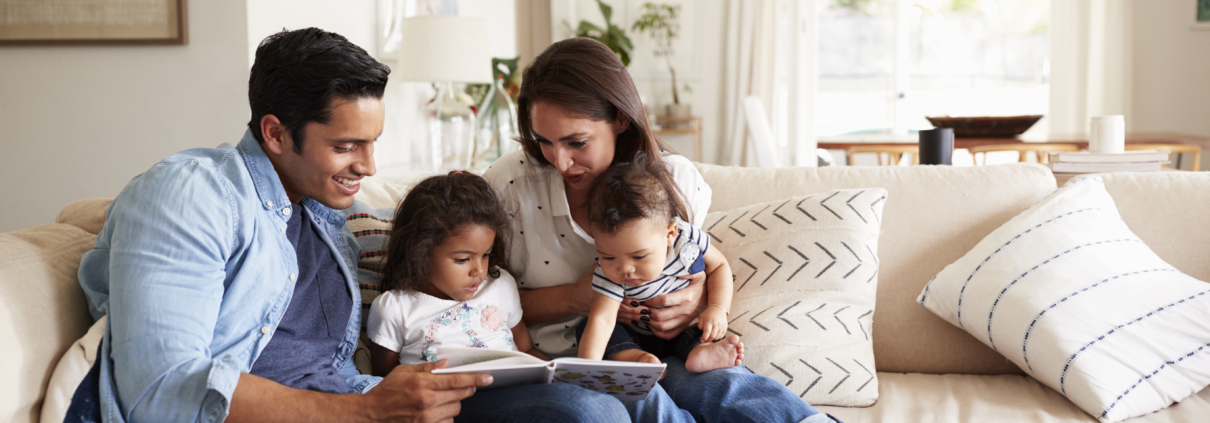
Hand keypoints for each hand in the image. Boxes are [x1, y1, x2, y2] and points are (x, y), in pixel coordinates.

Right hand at [361, 359, 492, 422]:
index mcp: (423, 383)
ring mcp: (427, 417)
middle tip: (462, 387)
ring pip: (455, 410)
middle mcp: (427, 401)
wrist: (371, 414)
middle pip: (460, 396)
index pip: (457, 380)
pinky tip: (436, 413)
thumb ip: (427, 367)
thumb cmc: (387, 391)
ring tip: (440, 401)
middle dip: (464, 390)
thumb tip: (446, 364)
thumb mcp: (404, 372)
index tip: (489, 378)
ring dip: (453, 405)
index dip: (476, 378)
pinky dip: (445, 418)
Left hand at [621, 274, 707, 339]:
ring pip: (663, 326)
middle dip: (646, 312)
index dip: (651, 300)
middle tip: (638, 307)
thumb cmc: (701, 284)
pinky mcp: (683, 327)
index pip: (665, 301)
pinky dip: (657, 332)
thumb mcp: (698, 274)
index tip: (643, 297)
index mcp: (687, 297)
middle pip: (661, 316)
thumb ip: (688, 270)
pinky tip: (651, 324)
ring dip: (649, 322)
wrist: (712, 298)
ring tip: (642, 314)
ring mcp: (684, 320)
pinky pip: (669, 334)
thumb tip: (676, 271)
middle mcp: (685, 311)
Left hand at [698, 307, 728, 342]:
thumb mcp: (701, 318)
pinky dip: (717, 337)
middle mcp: (716, 324)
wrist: (718, 309)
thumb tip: (702, 333)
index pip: (707, 331)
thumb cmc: (708, 314)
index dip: (704, 337)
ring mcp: (722, 326)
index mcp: (709, 321)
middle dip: (708, 340)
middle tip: (705, 339)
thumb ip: (700, 326)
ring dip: (712, 339)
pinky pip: (721, 336)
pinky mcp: (725, 328)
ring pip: (717, 337)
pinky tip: (714, 335)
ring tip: (709, 336)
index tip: (701, 340)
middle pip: (712, 336)